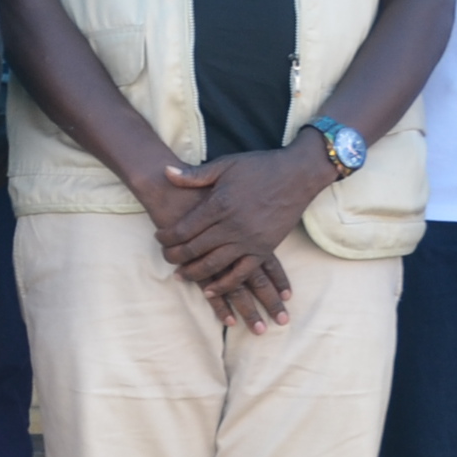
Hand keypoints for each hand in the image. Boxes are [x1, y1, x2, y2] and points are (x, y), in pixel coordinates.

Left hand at [155, 148, 328, 326]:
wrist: (297, 175)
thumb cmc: (259, 167)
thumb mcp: (225, 165)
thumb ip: (194, 175)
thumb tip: (165, 173)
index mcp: (219, 205)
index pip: (184, 229)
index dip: (167, 237)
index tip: (159, 237)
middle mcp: (232, 227)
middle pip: (194, 250)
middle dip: (175, 257)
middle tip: (165, 258)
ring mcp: (249, 241)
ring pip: (214, 266)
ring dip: (194, 273)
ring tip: (180, 275)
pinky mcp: (264, 250)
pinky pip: (241, 274)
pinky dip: (225, 285)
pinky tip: (211, 291)